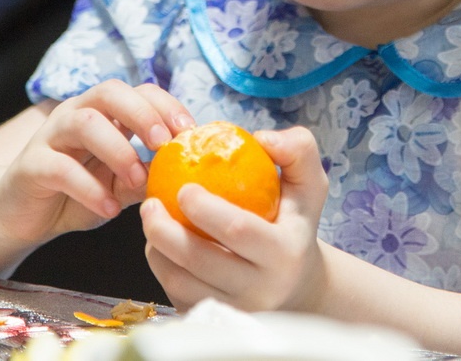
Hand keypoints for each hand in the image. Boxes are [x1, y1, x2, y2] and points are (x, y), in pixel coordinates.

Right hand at [0, 80, 195, 248]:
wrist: (20, 217)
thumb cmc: (77, 193)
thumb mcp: (120, 186)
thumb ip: (148, 175)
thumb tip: (186, 174)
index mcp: (104, 111)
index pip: (140, 90)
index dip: (167, 106)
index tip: (189, 133)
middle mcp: (76, 113)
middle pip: (110, 92)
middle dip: (143, 114)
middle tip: (163, 145)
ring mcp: (50, 136)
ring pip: (85, 123)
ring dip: (118, 150)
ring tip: (137, 180)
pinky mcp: (30, 166)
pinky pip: (59, 167)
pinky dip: (89, 188)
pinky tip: (109, 209)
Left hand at [140, 125, 329, 312]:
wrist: (298, 283)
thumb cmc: (296, 222)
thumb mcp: (310, 182)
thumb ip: (297, 149)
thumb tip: (262, 138)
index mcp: (285, 252)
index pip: (239, 229)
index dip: (205, 208)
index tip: (183, 187)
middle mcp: (262, 289)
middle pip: (202, 261)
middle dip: (165, 230)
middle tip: (150, 204)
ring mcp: (238, 311)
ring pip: (182, 283)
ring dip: (157, 249)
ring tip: (151, 220)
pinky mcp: (217, 322)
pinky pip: (178, 296)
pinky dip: (162, 268)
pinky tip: (160, 243)